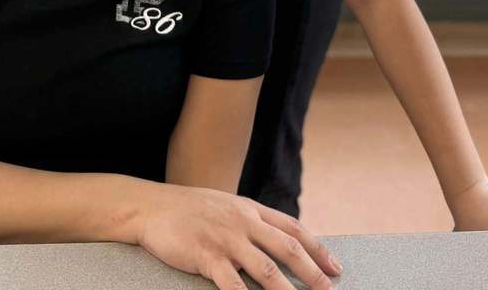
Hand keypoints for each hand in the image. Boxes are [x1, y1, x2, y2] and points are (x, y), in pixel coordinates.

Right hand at [139, 183, 341, 289]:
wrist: (151, 207)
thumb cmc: (189, 209)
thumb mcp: (226, 206)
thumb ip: (250, 221)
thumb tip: (277, 240)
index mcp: (249, 209)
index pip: (292, 228)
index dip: (317, 249)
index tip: (335, 268)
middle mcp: (242, 221)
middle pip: (286, 248)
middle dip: (312, 272)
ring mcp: (225, 239)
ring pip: (265, 269)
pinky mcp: (206, 256)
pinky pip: (232, 284)